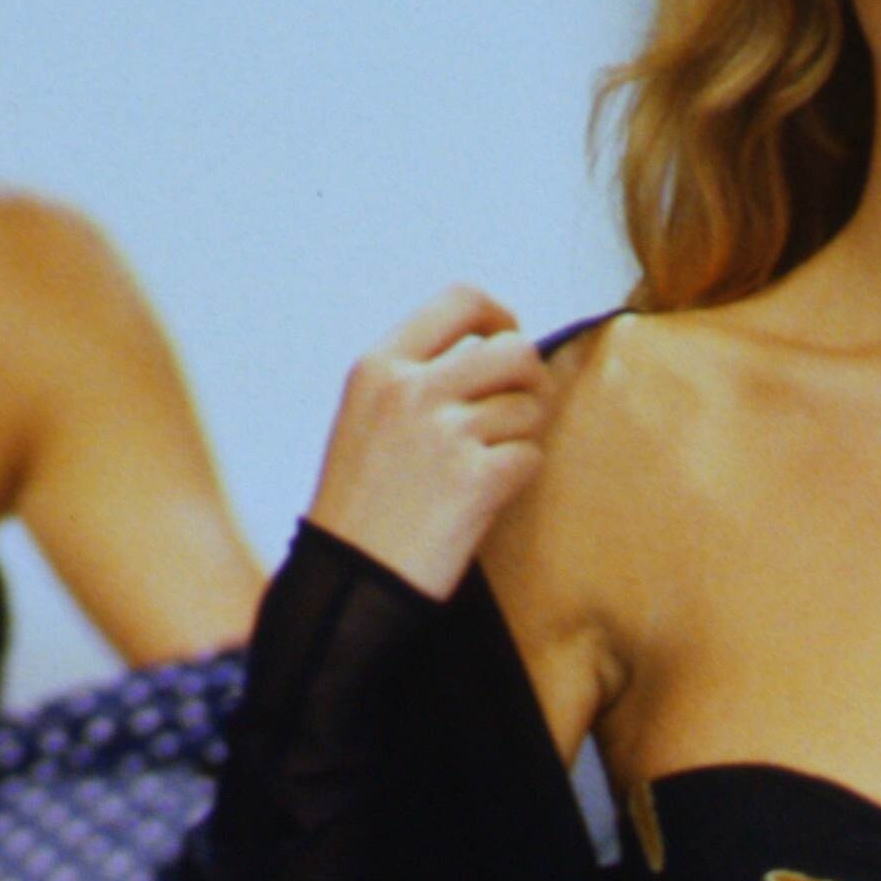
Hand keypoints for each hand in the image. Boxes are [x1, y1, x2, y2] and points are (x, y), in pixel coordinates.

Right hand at [304, 285, 550, 596]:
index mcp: (380, 365)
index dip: (500, 316)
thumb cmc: (360, 504)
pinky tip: (492, 492)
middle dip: (531, 381)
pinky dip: (522, 474)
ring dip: (525, 435)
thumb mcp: (366, 417)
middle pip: (514, 351)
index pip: (461, 302)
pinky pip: (531, 456)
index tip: (509, 336)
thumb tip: (494, 354)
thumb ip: (417, 378)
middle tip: (523, 409)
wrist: (349, 578)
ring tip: (491, 463)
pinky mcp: (475, 479)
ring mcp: (444, 433)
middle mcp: (412, 389)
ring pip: (529, 407)